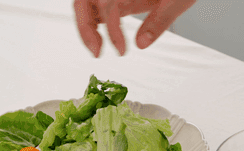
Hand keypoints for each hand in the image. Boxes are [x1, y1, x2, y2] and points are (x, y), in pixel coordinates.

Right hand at [74, 0, 195, 56]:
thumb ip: (160, 20)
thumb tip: (142, 42)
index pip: (106, 2)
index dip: (111, 29)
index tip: (122, 50)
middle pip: (83, 0)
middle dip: (85, 28)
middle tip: (97, 52)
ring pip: (85, 2)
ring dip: (86, 26)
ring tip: (98, 48)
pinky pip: (96, 4)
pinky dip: (95, 21)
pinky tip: (104, 36)